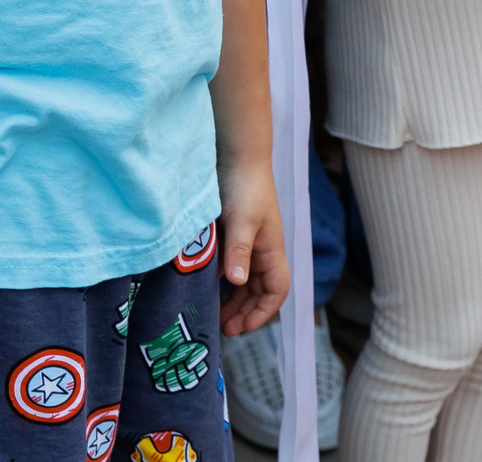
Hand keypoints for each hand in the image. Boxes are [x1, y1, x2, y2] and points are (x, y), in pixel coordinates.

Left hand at [215, 160, 289, 335]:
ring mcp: (247, 243)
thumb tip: (236, 283)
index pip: (277, 291)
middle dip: (244, 312)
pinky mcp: (232, 235)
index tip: (242, 326)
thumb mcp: (242, 220)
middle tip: (222, 328)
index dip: (263, 312)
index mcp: (272, 250)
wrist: (237, 153)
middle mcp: (262, 250)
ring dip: (232, 299)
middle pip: (259, 291)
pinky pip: (230, 266)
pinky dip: (221, 280)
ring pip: (243, 281)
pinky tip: (204, 287)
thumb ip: (239, 251)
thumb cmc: (245, 185)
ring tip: (214, 314)